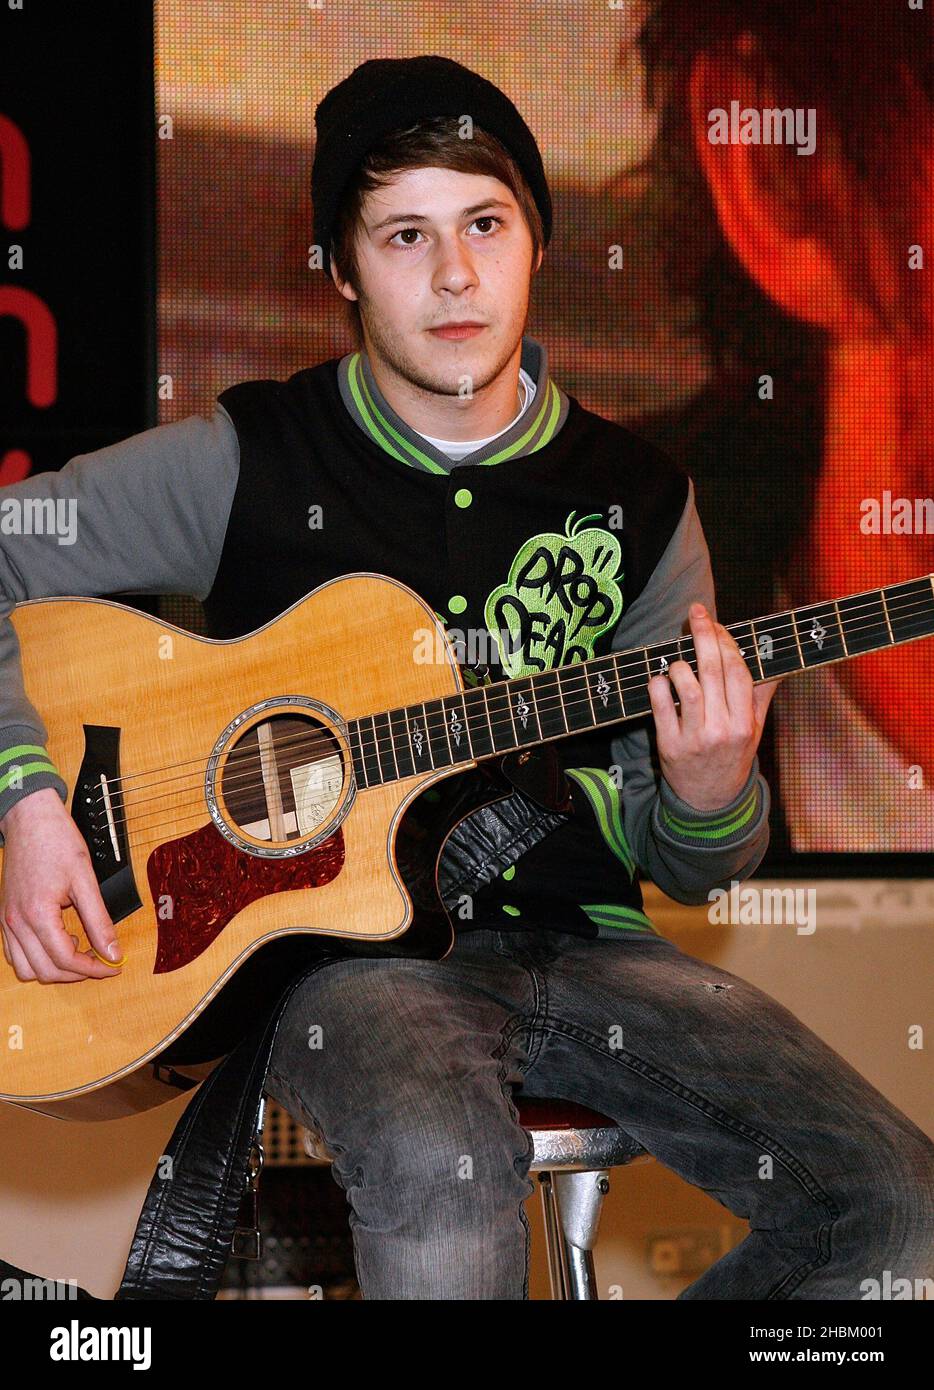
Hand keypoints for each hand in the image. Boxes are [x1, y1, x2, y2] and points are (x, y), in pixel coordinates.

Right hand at [0, 788, 122, 982]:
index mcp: (38, 914)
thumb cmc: (57, 841)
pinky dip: (36, 958)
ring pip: (26, 969)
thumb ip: (99, 920)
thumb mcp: (86, 879)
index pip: (66, 960)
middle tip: (101, 960)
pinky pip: (15, 954)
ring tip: (78, 951)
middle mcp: (17, 923)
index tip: (113, 966)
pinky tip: (58, 942)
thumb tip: (113, 951)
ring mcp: (7, 921)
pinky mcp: (5, 917)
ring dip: (53, 969)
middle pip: (46, 971)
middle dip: (76, 973)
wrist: (31, 820)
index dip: (94, 969)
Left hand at [647, 602, 782, 812]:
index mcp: (745, 723)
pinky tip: (659, 679)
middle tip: (696, 612)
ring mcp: (695, 739)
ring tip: (678, 661)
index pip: (738, 672)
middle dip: (704, 635)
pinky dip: (658, 687)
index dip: (726, 642)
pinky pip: (660, 708)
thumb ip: (762, 695)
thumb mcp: (754, 730)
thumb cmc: (732, 757)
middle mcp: (723, 729)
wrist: (709, 801)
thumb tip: (778, 662)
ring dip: (680, 665)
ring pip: (688, 688)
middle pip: (713, 672)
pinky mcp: (669, 747)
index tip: (715, 622)